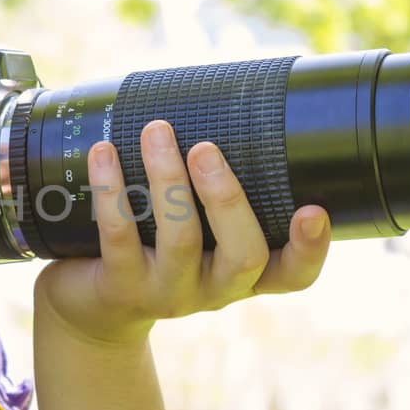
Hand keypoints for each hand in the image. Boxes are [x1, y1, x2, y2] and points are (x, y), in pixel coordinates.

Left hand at [35, 119, 330, 349]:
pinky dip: (112, 188)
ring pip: (180, 239)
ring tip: (157, 131)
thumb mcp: (197, 231)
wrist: (94, 308)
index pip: (294, 275)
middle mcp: (216, 290)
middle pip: (243, 254)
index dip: (310, 249)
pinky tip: (104, 152)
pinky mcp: (121, 289)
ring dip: (168, 178)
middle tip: (205, 147)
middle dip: (227, 198)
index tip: (314, 210)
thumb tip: (224, 100)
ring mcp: (169, 294)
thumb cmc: (156, 249)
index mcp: (245, 274)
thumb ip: (217, 192)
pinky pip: (119, 235)